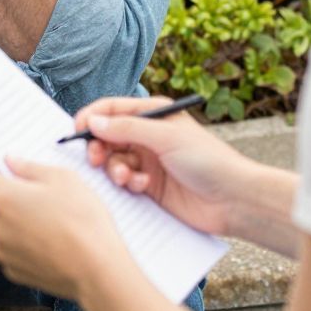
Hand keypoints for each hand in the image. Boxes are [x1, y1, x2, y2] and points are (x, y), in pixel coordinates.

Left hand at [0, 156, 125, 302]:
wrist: (98, 272)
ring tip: (52, 223)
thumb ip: (29, 167)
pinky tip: (51, 243)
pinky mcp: (13, 271)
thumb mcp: (63, 178)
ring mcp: (2, 251)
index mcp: (1, 196)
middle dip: (12, 195)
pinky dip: (26, 244)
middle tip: (42, 195)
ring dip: (18, 221)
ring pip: (4, 226)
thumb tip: (11, 162)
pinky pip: (13, 249)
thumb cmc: (83, 220)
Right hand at [75, 96, 255, 237]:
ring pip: (114, 161)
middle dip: (99, 148)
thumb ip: (127, 128)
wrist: (233, 200)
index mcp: (153, 114)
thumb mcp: (166, 137)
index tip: (77, 132)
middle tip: (95, 160)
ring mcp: (148, 161)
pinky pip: (124, 181)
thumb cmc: (208, 160)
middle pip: (107, 137)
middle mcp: (148, 136)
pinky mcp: (149, 186)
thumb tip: (93, 122)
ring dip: (115, 169)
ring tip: (127, 178)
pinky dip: (128, 183)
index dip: (92, 118)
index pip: (112, 110)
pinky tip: (142, 187)